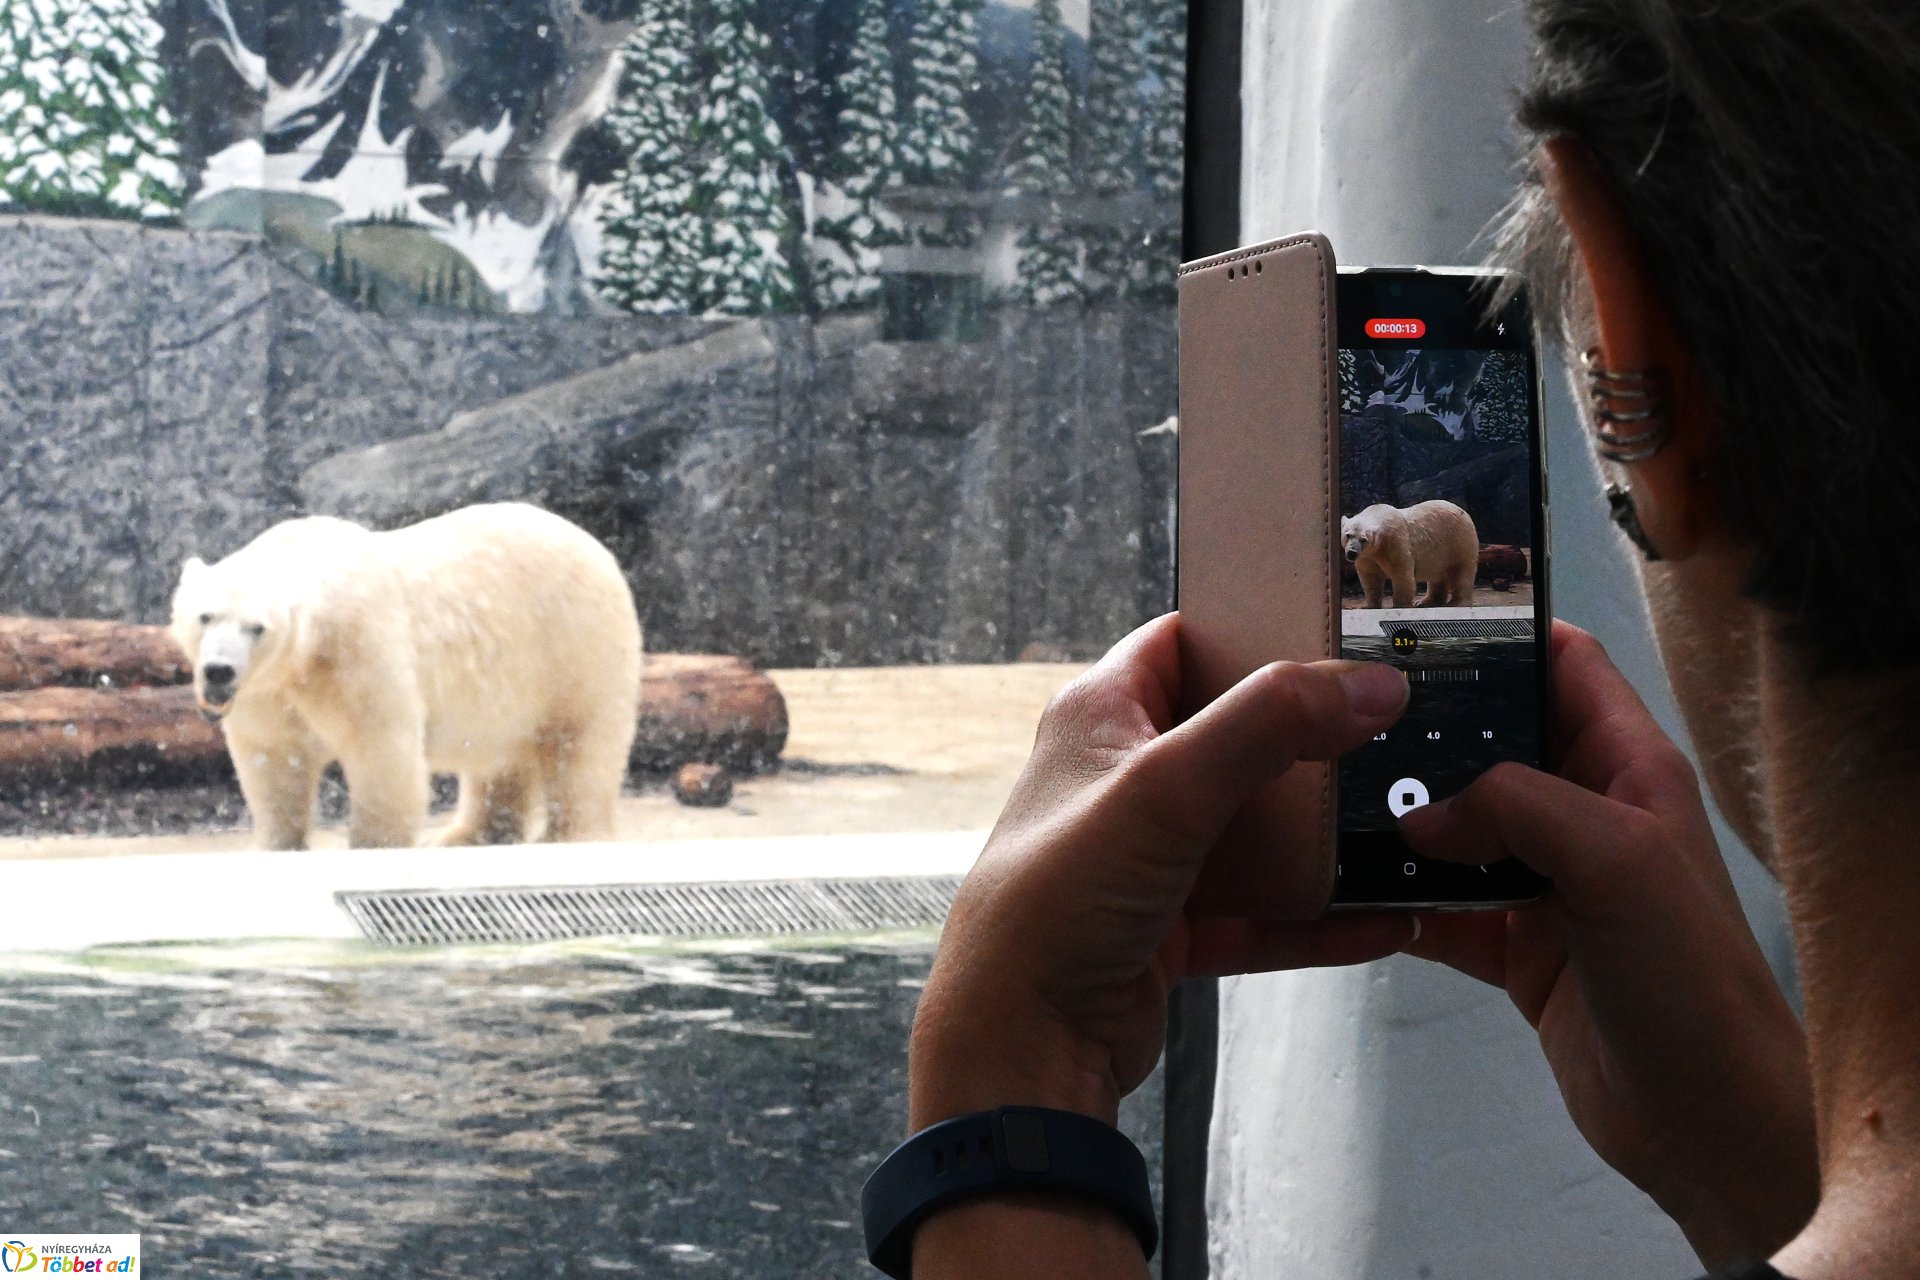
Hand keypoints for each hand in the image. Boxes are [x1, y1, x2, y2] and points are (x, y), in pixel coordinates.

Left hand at [910, 612, 1417, 1131]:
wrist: (1020, 1043)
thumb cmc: (1048, 905)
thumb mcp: (1165, 789)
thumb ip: (1267, 725)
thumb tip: (1361, 686)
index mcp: (1099, 718)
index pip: (1182, 642)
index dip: (1252, 630)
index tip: (1331, 636)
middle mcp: (1121, 779)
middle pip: (1233, 736)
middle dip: (1306, 741)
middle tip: (1382, 732)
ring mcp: (1148, 856)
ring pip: (1252, 830)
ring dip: (1319, 837)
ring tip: (1393, 827)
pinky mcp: (1171, 926)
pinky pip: (1261, 913)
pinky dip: (1316, 919)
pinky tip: (1376, 921)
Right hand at [1399, 622, 1816, 1266]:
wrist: (1701, 1116)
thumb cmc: (1684, 972)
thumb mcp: (1616, 859)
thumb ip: (1516, 807)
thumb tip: (1418, 816)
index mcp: (1628, 768)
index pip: (1566, 666)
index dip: (1502, 636)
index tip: (1413, 625)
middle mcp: (1583, 813)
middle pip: (1493, 742)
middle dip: (1425, 730)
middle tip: (1339, 716)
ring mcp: (1545, 882)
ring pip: (1456, 826)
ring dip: (1398, 818)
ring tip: (1322, 798)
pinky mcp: (1513, 947)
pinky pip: (1440, 906)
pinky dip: (1396, 899)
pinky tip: (1343, 892)